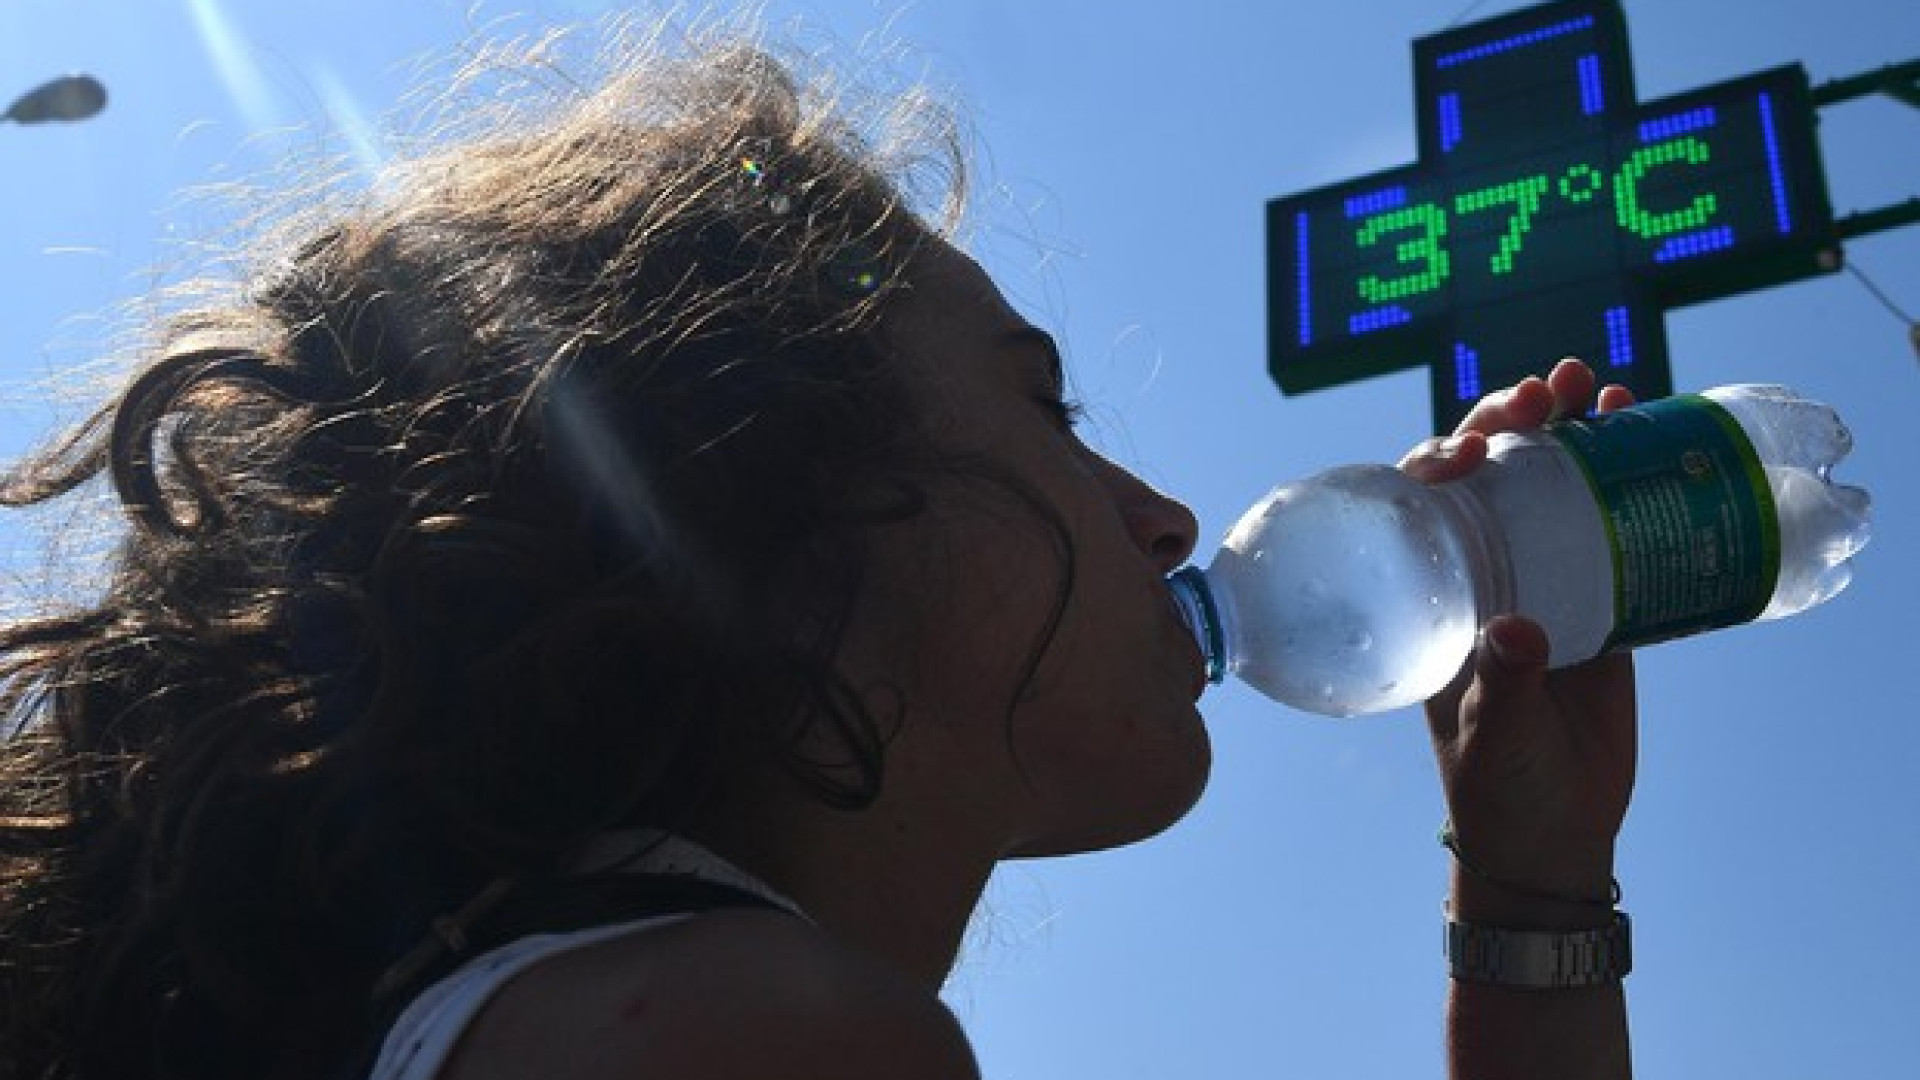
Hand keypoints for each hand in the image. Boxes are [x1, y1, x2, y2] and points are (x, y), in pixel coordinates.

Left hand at [1399, 359, 1638, 914]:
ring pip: (1551, 488)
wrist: (1554, 836)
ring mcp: (1543, 582)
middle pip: (1489, 477)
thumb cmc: (1499, 790)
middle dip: (1510, 424)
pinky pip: (1615, 527)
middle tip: (1546, 392)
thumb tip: (1519, 632)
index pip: (1425, 507)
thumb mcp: (1490, 740)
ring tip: (1600, 388)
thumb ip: (1500, 690)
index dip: (1441, 462)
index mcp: (1434, 597)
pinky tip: (1647, 433)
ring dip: (1572, 433)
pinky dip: (1628, 480)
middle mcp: (1483, 575)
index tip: (1470, 450)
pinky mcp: (1603, 602)